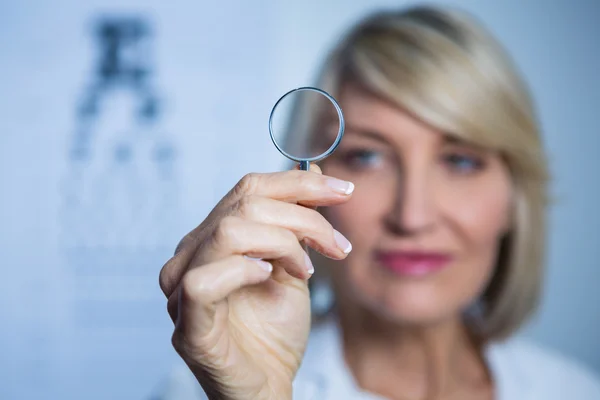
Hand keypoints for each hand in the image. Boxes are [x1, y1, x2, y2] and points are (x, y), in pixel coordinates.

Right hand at [159, 164, 353, 399]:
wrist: (268, 386)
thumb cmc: (275, 331)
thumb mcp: (294, 265)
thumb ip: (296, 220)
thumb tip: (310, 169)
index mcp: (214, 238)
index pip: (249, 188)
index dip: (299, 183)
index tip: (343, 190)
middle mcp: (193, 255)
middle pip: (245, 204)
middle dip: (304, 218)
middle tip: (337, 245)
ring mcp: (183, 289)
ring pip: (229, 231)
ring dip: (283, 244)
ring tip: (307, 271)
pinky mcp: (189, 326)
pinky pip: (204, 281)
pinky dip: (243, 270)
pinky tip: (268, 277)